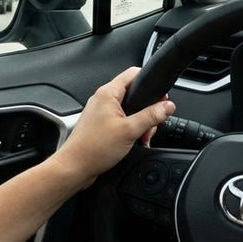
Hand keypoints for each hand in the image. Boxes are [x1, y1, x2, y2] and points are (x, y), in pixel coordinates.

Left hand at [52, 67, 174, 187]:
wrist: (75, 167)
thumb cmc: (93, 148)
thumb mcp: (130, 130)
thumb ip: (151, 116)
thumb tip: (167, 106)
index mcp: (108, 93)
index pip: (133, 74)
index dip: (149, 82)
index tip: (161, 97)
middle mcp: (103, 99)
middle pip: (134, 94)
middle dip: (147, 111)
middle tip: (150, 126)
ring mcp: (101, 112)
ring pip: (129, 110)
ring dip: (140, 123)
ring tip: (141, 137)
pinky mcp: (101, 125)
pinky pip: (122, 121)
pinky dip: (131, 129)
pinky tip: (134, 141)